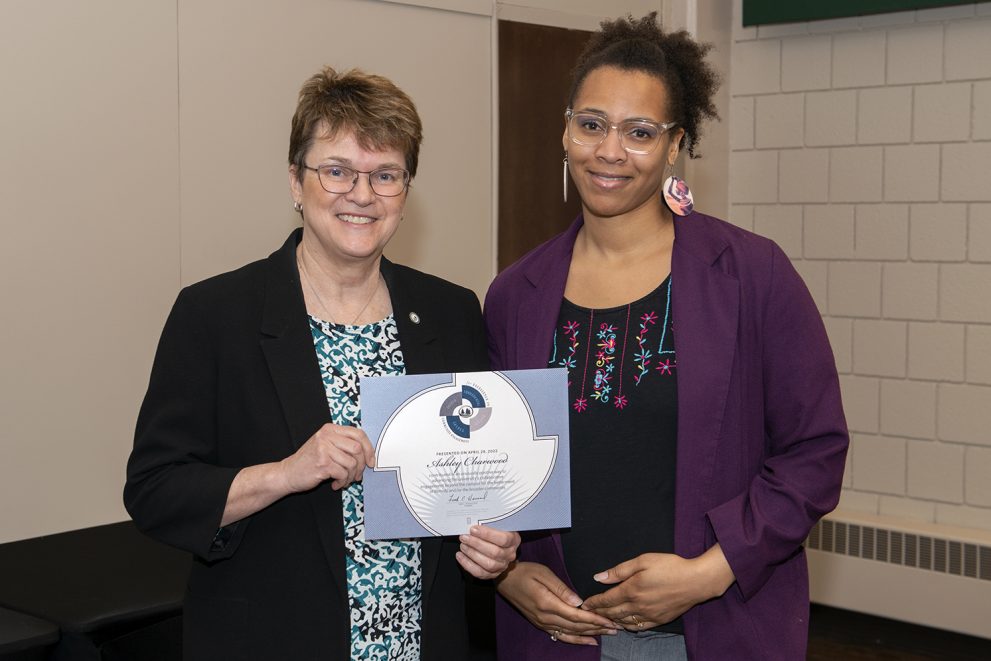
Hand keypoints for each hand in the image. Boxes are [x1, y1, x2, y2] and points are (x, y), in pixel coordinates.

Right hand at [279, 423, 374, 491]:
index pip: (359, 434)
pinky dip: (342, 482)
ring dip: (350, 476)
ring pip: (351, 463)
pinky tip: (335, 484)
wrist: (288, 473)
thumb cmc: (310, 461)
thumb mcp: (326, 445)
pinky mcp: (322, 463)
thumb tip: (368, 454)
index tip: (370, 461)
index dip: (369, 448)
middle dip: (360, 465)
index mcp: (330, 429)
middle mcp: (326, 436)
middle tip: (356, 475)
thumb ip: (343, 444)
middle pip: (358, 448)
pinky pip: (343, 474)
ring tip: (343, 480)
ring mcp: (324, 448)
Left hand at [456, 525, 519, 578]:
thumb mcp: (498, 526)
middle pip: (494, 552)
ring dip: (472, 554)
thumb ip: (489, 524)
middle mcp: (510, 554)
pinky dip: (467, 564)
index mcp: (514, 540)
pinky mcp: (493, 574)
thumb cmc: (497, 534)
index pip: (503, 539)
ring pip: (488, 564)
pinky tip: (460, 556)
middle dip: (476, 544)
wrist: (501, 548)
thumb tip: (474, 521)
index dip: (487, 534)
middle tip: (464, 537)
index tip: (473, 529)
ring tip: (463, 546)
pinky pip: (479, 572)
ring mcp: (502, 566)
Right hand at [495, 561, 616, 645]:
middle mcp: (546, 617)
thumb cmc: (525, 572)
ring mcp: (543, 623)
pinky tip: (589, 641)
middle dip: (598, 627)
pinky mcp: (541, 624)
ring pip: (571, 632)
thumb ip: (561, 588)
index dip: (595, 618)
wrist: (505, 579)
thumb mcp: (543, 573)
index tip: (610, 620)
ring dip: (591, 634)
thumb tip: (579, 601)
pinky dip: (576, 640)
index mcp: (548, 603)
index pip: (576, 615)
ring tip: (608, 633)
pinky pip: (561, 636)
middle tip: (616, 627)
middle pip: (577, 626)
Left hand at [581, 545, 734, 629]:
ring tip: (602, 619)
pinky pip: (638, 627)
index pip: (606, 600)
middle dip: (598, 613)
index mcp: (631, 590)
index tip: (584, 604)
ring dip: (610, 621)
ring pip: (623, 622)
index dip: (593, 603)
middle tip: (588, 613)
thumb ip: (619, 570)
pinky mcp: (659, 620)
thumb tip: (599, 577)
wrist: (696, 581)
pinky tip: (623, 624)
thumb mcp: (643, 560)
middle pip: (612, 613)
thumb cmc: (670, 566)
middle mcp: (637, 606)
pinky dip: (627, 626)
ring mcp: (648, 615)